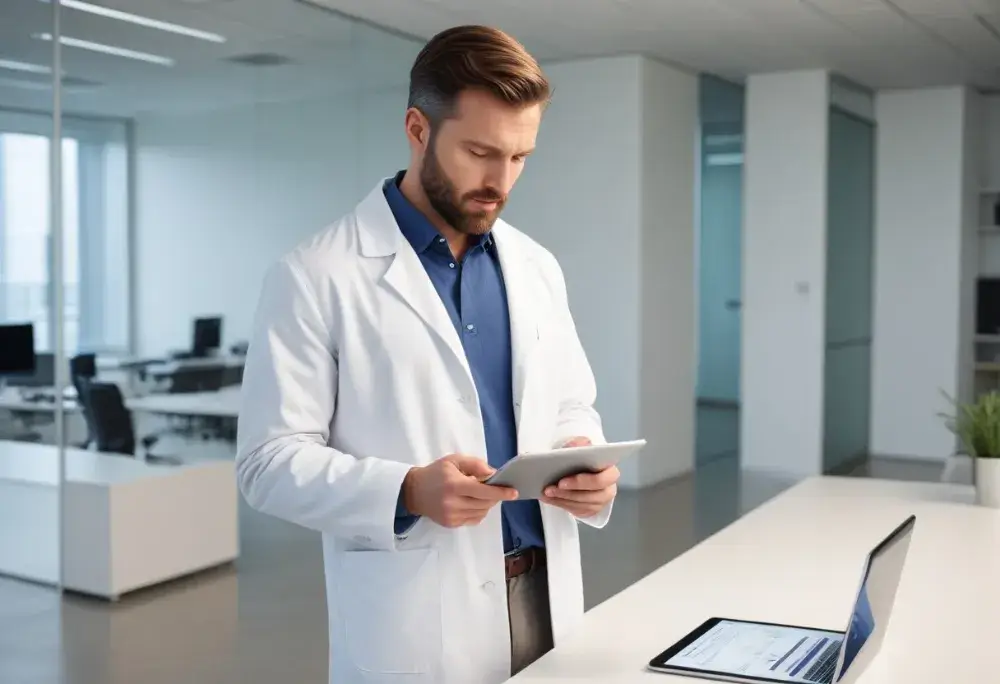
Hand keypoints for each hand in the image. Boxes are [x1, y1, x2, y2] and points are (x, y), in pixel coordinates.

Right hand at [403, 454, 517, 528]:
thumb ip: (475, 464)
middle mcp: (453, 503)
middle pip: (485, 503)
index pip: (483, 491)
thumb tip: (494, 474)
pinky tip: (473, 502)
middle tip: (499, 488)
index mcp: (454, 484)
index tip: (514, 492)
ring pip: (482, 512)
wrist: (414, 491)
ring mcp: (452, 516)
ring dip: (488, 504)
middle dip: (495, 496)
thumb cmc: (436, 473)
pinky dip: (480, 511)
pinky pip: (474, 519)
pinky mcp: (451, 524)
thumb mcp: (454, 460)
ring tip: (483, 494)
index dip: (501, 492)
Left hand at [542, 437, 618, 516]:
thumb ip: (579, 444)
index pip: (602, 479)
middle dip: (569, 492)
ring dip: (562, 498)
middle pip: (592, 495)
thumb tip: (573, 446)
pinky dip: (561, 504)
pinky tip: (549, 498)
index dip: (582, 482)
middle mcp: (609, 488)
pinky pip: (576, 510)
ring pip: (582, 504)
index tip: (561, 481)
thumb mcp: (581, 447)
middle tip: (550, 488)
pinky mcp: (592, 510)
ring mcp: (601, 501)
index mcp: (610, 471)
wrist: (582, 468)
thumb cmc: (583, 458)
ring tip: (546, 493)